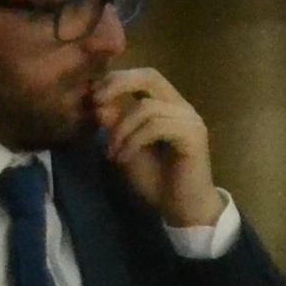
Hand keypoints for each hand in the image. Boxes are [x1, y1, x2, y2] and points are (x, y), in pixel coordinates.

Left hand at [92, 68, 221, 228]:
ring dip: (121, 130)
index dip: (116, 79)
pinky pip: (157, 126)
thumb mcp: (125, 148)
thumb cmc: (156, 180)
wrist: (181, 209)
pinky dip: (134, 141)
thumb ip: (115, 125)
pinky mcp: (193, 135)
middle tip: (96, 102)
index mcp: (167, 106)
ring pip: (147, 107)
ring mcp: (190, 120)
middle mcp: (181, 107)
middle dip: (118, 85)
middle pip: (150, 76)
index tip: (91, 96)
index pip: (144, 76)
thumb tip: (98, 104)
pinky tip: (123, 158)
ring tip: (112, 153)